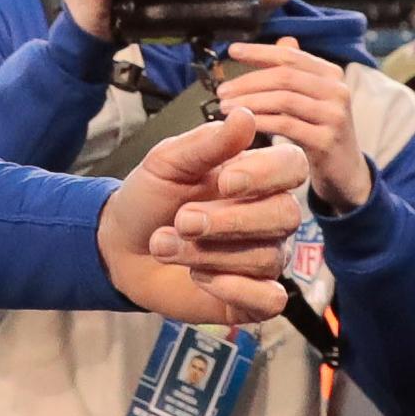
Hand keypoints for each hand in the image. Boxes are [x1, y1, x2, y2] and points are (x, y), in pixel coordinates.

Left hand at [101, 111, 313, 324]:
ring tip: (166, 245)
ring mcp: (263, 258)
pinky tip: (200, 278)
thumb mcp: (168, 162)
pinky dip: (236, 289)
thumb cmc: (150, 199)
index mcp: (255, 176)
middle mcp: (268, 217)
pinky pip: (270, 300)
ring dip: (209, 253)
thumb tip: (245, 115)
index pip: (292, 166)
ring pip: (266, 257)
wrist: (121, 247)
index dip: (266, 174)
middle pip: (286, 215)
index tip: (225, 181)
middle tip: (182, 220)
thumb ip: (208, 143)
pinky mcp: (251, 298)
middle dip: (230, 220)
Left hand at [217, 37, 370, 211]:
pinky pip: (286, 125)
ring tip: (226, 108)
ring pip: (283, 99)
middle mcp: (337, 90)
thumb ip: (298, 71)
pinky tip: (244, 125)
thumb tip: (282, 41)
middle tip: (222, 90)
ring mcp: (335, 116)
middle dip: (248, 81)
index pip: (290, 56)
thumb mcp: (312, 98)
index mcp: (331, 74)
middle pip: (284, 76)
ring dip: (249, 102)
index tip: (232, 51)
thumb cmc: (321, 131)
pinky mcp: (327, 141)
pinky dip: (260, 122)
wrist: (345, 171)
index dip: (259, 52)